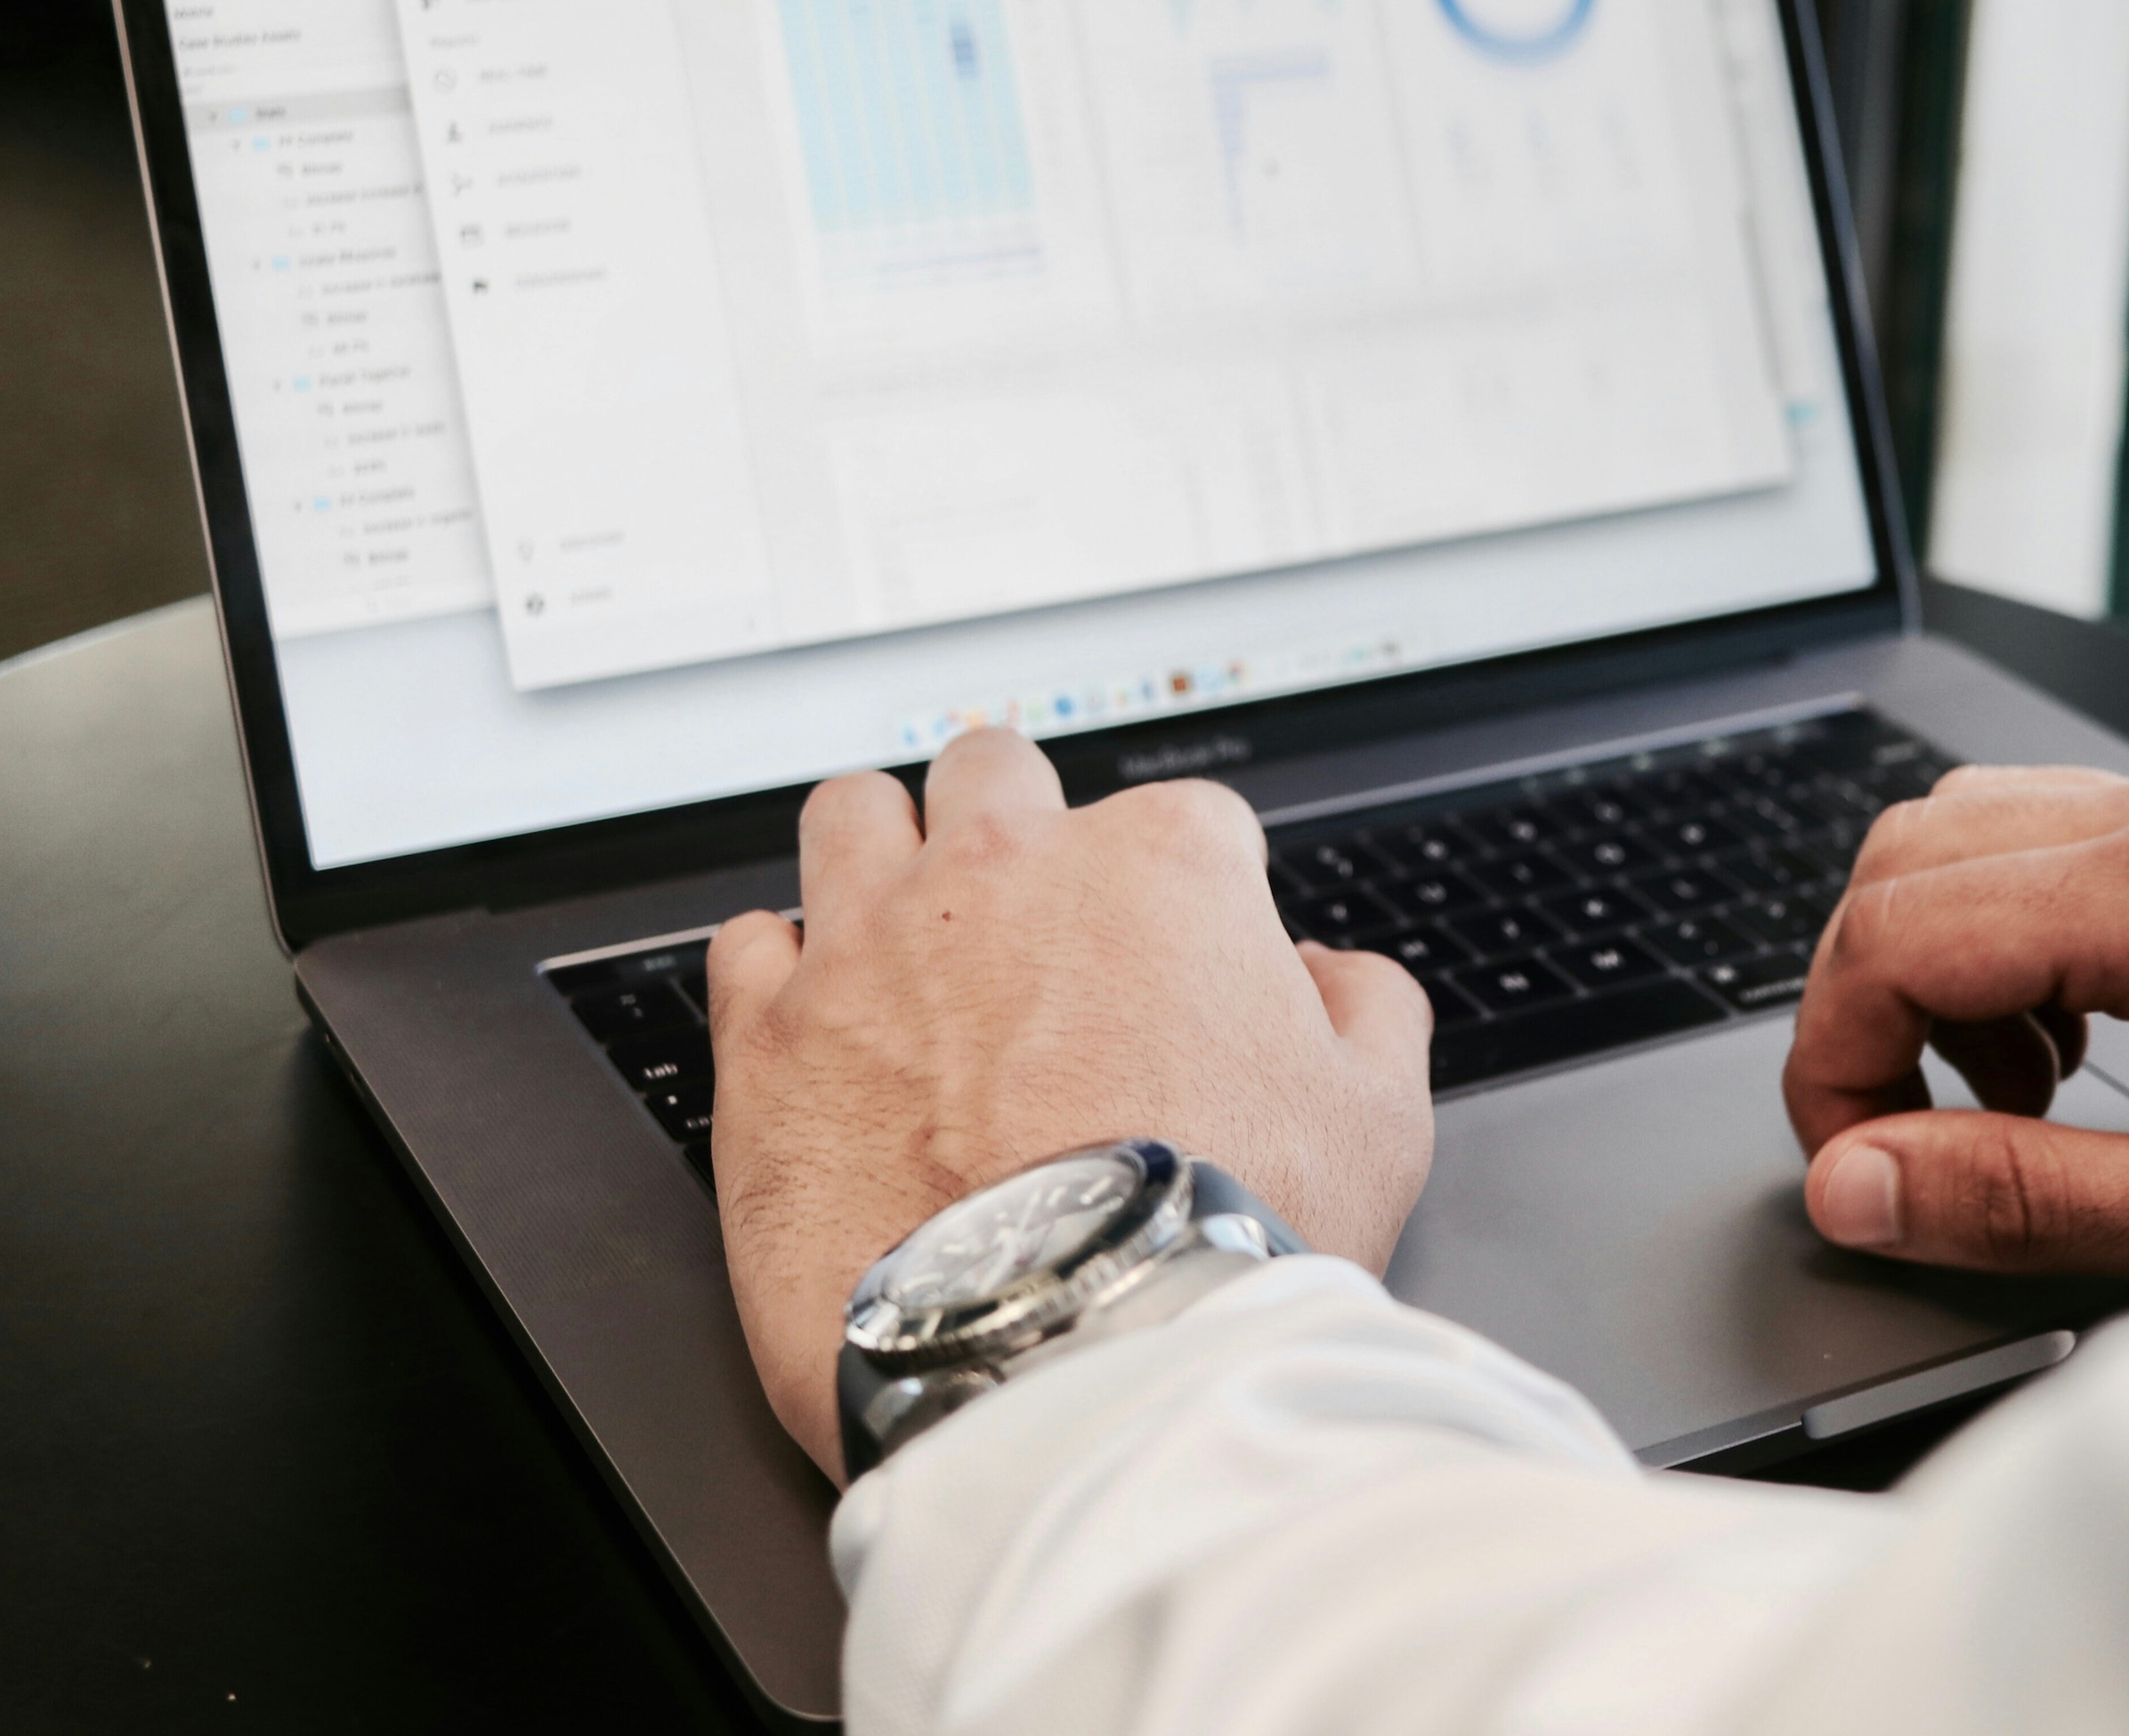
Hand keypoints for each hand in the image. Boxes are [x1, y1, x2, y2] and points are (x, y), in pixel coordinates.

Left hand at [706, 728, 1433, 1476]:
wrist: (1069, 1355)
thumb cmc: (1223, 1241)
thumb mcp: (1379, 1117)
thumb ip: (1367, 1007)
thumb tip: (1327, 974)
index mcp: (1164, 863)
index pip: (1181, 822)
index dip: (1186, 902)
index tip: (1178, 973)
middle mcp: (1009, 870)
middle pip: (996, 773)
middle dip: (1016, 831)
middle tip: (1031, 928)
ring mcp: (876, 941)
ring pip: (854, 813)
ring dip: (882, 856)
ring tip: (904, 935)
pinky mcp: (772, 1033)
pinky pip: (748, 942)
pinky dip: (783, 974)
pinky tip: (824, 1029)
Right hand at [1781, 765, 2128, 1329]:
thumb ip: (2023, 1199)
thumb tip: (1856, 1185)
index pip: (1901, 925)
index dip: (1835, 1057)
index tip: (1858, 1169)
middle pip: (1913, 851)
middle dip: (1867, 1001)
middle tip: (1911, 1139)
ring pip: (1976, 830)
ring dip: (1943, 966)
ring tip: (2016, 1101)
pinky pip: (2065, 843)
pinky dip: (2020, 941)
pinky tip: (2081, 1050)